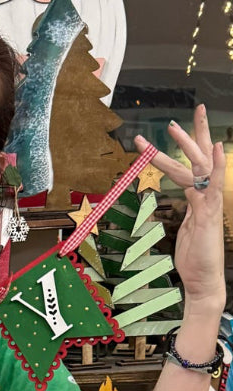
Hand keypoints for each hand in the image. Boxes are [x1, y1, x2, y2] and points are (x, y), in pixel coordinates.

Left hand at [133, 104, 225, 314]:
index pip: (196, 164)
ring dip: (186, 147)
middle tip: (190, 110)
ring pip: (198, 168)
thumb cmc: (195, 256)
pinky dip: (215, 167)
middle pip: (202, 158)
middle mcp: (208, 196)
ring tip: (173, 128)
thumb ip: (189, 208)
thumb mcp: (188, 227)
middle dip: (194, 134)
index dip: (192, 143)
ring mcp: (210, 203)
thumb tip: (187, 197)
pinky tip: (216, 151)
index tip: (183, 123)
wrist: (204, 279)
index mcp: (201, 197)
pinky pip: (211, 186)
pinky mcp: (209, 214)